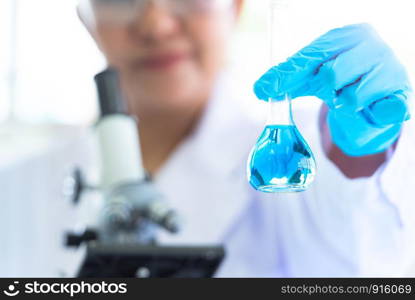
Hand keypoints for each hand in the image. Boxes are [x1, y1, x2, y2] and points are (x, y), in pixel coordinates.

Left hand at [254, 23, 411, 155]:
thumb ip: (288, 79)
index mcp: (348, 35)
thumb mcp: (312, 76)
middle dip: (325, 90)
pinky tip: (373, 109)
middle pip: (331, 75)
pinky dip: (373, 114)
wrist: (377, 96)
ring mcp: (390, 69)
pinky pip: (382, 110)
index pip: (312, 55)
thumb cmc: (342, 80)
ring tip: (350, 99)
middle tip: (331, 92)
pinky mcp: (401, 97)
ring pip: (351, 97)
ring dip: (344, 105)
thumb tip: (260, 88)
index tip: (265, 89)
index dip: (288, 75)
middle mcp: (371, 46)